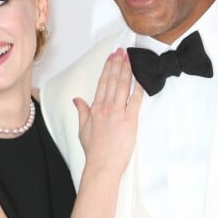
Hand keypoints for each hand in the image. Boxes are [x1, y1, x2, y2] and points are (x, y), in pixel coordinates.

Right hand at [74, 48, 142, 174]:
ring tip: (129, 58)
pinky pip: (135, 100)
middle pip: (113, 80)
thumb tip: (76, 99)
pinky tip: (141, 78)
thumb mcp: (82, 129)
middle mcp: (106, 108)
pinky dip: (138, 88)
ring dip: (127, 70)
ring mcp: (118, 113)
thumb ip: (81, 111)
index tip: (111, 57)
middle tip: (122, 51)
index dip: (107, 68)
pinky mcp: (130, 121)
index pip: (102, 83)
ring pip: (123, 86)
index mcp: (95, 108)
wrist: (102, 165)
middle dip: (118, 64)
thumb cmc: (94, 150)